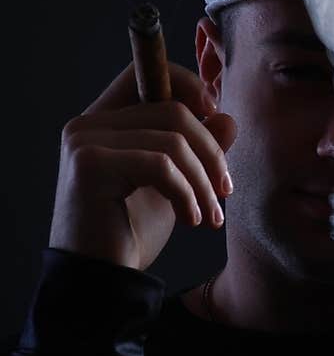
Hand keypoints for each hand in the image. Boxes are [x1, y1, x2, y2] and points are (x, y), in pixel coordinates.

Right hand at [48, 61, 236, 269]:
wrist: (102, 283)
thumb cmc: (132, 232)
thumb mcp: (176, 183)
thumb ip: (197, 149)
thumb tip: (227, 118)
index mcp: (103, 121)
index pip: (144, 73)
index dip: (187, 84)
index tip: (216, 114)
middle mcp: (86, 125)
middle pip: (172, 109)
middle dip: (211, 151)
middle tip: (225, 191)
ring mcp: (84, 143)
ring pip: (173, 139)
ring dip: (203, 181)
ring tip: (210, 215)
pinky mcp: (90, 166)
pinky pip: (162, 165)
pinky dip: (187, 193)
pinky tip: (192, 220)